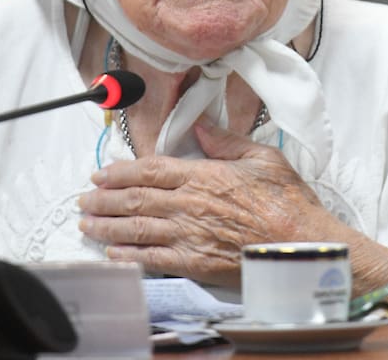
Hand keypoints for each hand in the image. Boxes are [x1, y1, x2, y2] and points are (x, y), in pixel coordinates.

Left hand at [78, 116, 332, 286]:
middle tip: (84, 198)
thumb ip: (226, 142)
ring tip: (86, 223)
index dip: (122, 171)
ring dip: (107, 225)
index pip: (151, 169)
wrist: (303, 245)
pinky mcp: (196, 263)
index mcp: (204, 174)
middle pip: (136, 199)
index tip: (102, 172)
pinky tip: (113, 252)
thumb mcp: (263, 159)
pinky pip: (153, 259)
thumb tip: (201, 125)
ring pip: (137, 229)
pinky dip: (130, 255)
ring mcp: (190, 235)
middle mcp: (190, 204)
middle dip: (105, 198)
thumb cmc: (289, 201)